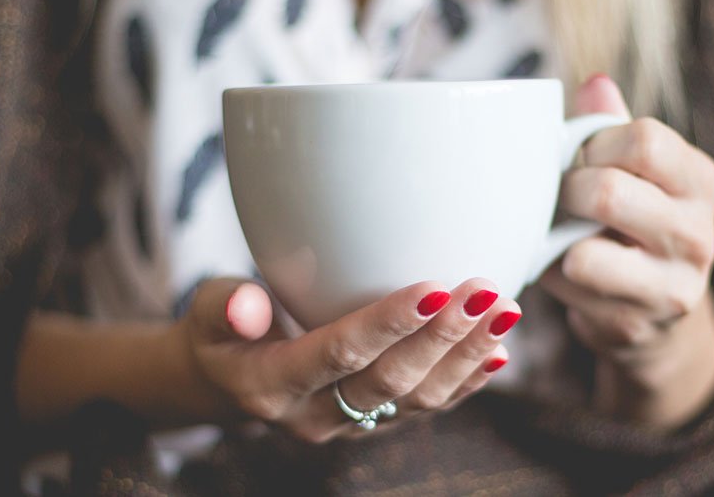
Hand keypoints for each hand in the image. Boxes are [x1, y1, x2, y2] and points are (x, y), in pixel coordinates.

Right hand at [180, 277, 520, 441]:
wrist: (225, 380)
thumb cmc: (221, 329)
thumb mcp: (208, 310)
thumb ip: (226, 305)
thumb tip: (250, 305)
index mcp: (271, 386)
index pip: (338, 355)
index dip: (388, 324)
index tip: (434, 287)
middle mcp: (315, 417)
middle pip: (390, 381)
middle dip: (442, 338)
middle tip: (483, 291)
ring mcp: (349, 426)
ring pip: (417, 400)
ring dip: (465, 356)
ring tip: (505, 309)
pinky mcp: (375, 425)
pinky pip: (427, 409)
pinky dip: (466, 380)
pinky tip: (498, 349)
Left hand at [538, 74, 713, 430]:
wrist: (653, 315)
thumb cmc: (633, 224)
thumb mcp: (636, 172)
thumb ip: (613, 127)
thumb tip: (594, 84)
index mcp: (702, 182)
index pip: (644, 139)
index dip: (595, 144)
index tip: (583, 157)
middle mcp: (699, 235)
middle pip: (607, 192)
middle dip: (566, 191)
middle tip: (561, 197)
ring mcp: (671, 287)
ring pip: (585, 254)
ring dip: (556, 239)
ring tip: (560, 234)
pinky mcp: (634, 325)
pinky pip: (568, 291)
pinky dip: (552, 275)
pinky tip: (563, 270)